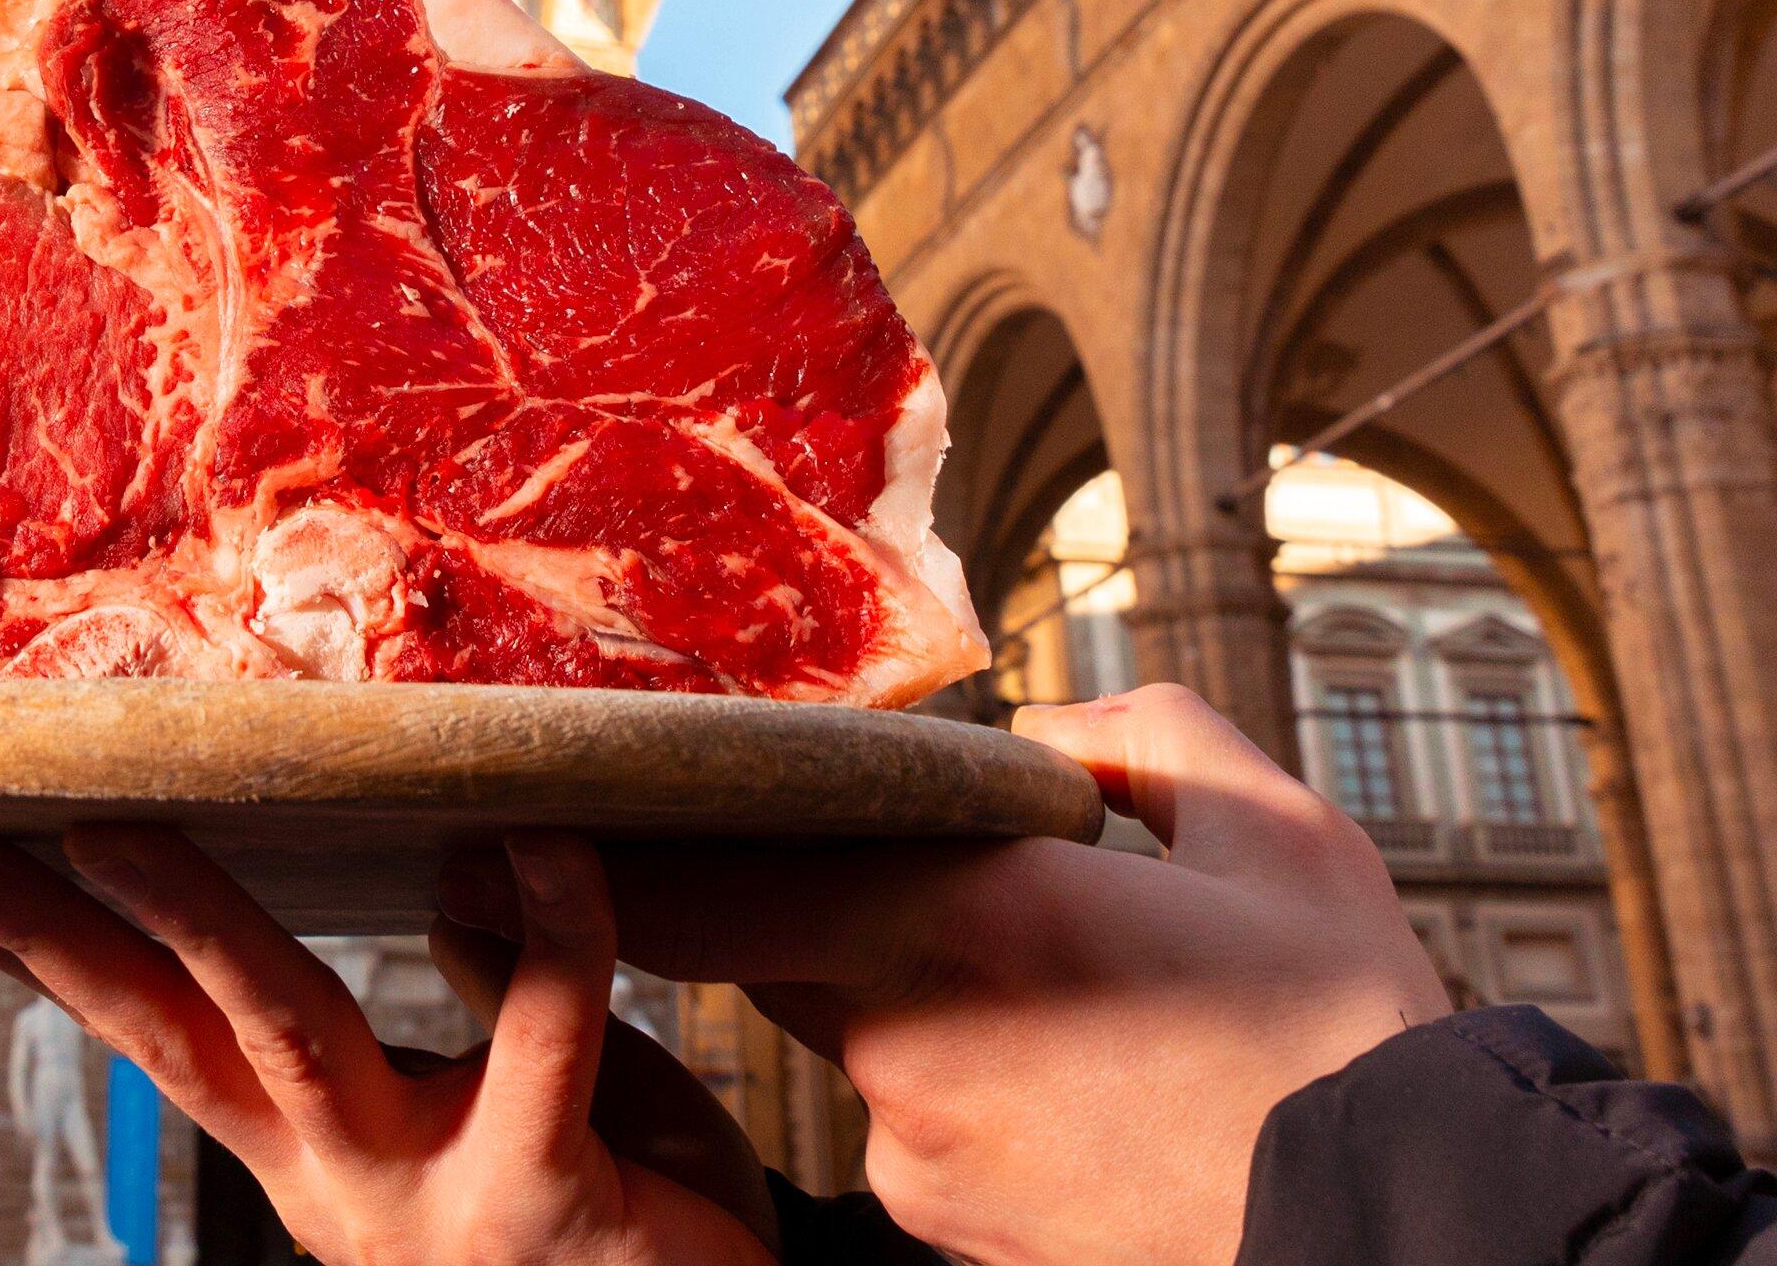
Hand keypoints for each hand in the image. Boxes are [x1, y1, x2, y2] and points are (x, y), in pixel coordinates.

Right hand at [0, 825, 781, 1265]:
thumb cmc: (639, 1231)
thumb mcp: (541, 1107)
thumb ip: (491, 995)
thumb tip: (450, 871)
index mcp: (319, 1154)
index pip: (151, 1026)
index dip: (38, 948)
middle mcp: (342, 1183)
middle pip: (164, 1033)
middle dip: (48, 933)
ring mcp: (429, 1201)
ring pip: (288, 1031)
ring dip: (195, 920)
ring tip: (114, 824)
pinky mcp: (545, 1205)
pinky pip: (543, 1029)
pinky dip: (549, 922)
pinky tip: (542, 837)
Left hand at [444, 684, 1451, 1265]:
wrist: (1415, 1242)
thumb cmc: (1343, 1032)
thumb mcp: (1264, 826)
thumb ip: (1133, 741)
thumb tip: (1057, 741)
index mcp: (955, 917)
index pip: (709, 874)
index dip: (625, 836)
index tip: (543, 799)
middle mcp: (903, 1043)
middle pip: (773, 943)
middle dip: (799, 893)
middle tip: (873, 859)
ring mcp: (921, 1159)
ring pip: (857, 1038)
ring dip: (911, 999)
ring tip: (1062, 994)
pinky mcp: (956, 1236)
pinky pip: (916, 1128)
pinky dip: (961, 1090)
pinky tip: (1077, 1081)